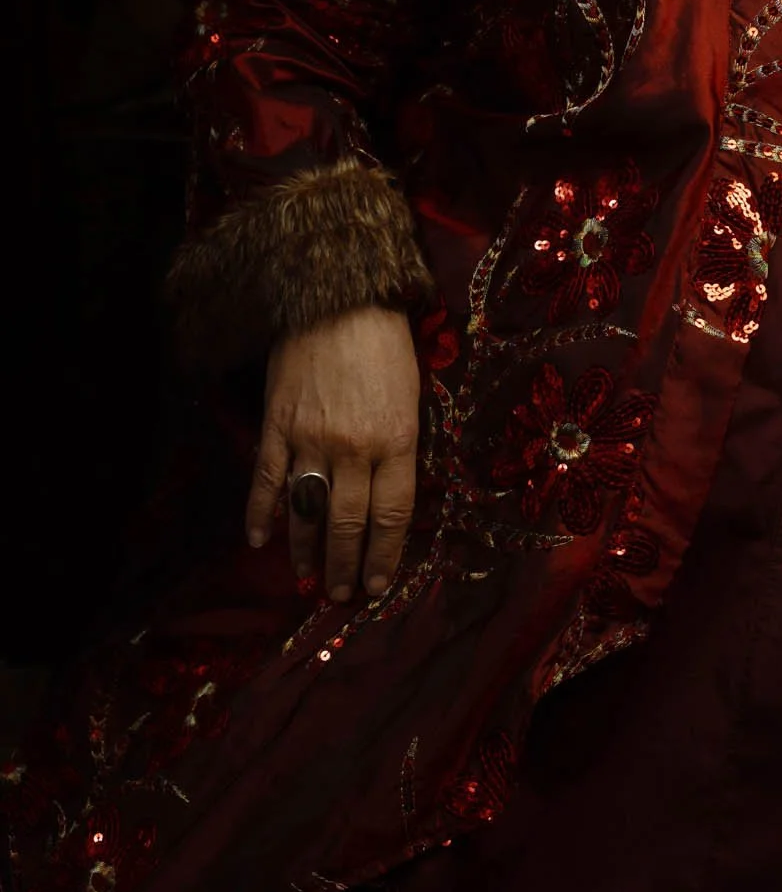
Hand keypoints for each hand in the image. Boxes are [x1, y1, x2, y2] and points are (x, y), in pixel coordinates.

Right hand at [245, 305, 421, 602]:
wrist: (339, 296)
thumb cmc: (386, 342)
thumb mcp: (411, 395)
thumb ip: (400, 445)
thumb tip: (387, 492)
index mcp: (397, 438)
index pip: (392, 513)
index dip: (384, 555)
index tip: (378, 584)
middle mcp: (355, 447)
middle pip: (349, 522)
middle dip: (346, 565)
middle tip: (341, 595)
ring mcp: (311, 438)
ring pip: (307, 510)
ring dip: (307, 550)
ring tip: (309, 578)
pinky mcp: (277, 424)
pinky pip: (266, 480)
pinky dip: (260, 514)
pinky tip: (259, 540)